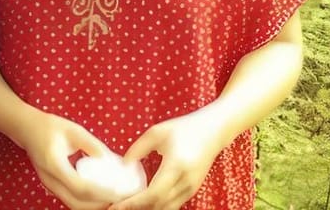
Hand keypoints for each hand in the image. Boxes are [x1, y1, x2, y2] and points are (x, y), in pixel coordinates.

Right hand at [15, 111, 118, 209]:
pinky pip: (71, 200)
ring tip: (113, 197)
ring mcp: (49, 186)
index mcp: (54, 165)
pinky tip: (101, 193)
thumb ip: (93, 146)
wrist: (27, 129)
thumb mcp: (74, 131)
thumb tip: (112, 161)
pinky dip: (87, 201)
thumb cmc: (50, 126)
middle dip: (100, 204)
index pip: (81, 188)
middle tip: (120, 198)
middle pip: (78, 203)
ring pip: (74, 205)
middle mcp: (50, 181)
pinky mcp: (52, 187)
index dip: (102, 193)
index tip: (120, 192)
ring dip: (94, 205)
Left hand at [110, 111, 228, 209]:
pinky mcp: (192, 190)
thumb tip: (123, 166)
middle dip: (136, 209)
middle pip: (158, 206)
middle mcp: (185, 181)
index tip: (116, 206)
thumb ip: (137, 149)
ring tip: (127, 205)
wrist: (213, 131)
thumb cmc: (184, 128)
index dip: (133, 203)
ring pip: (166, 208)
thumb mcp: (156, 132)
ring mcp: (191, 188)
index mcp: (176, 165)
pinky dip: (157, 206)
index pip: (153, 194)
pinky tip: (143, 202)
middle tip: (116, 207)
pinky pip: (172, 204)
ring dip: (147, 209)